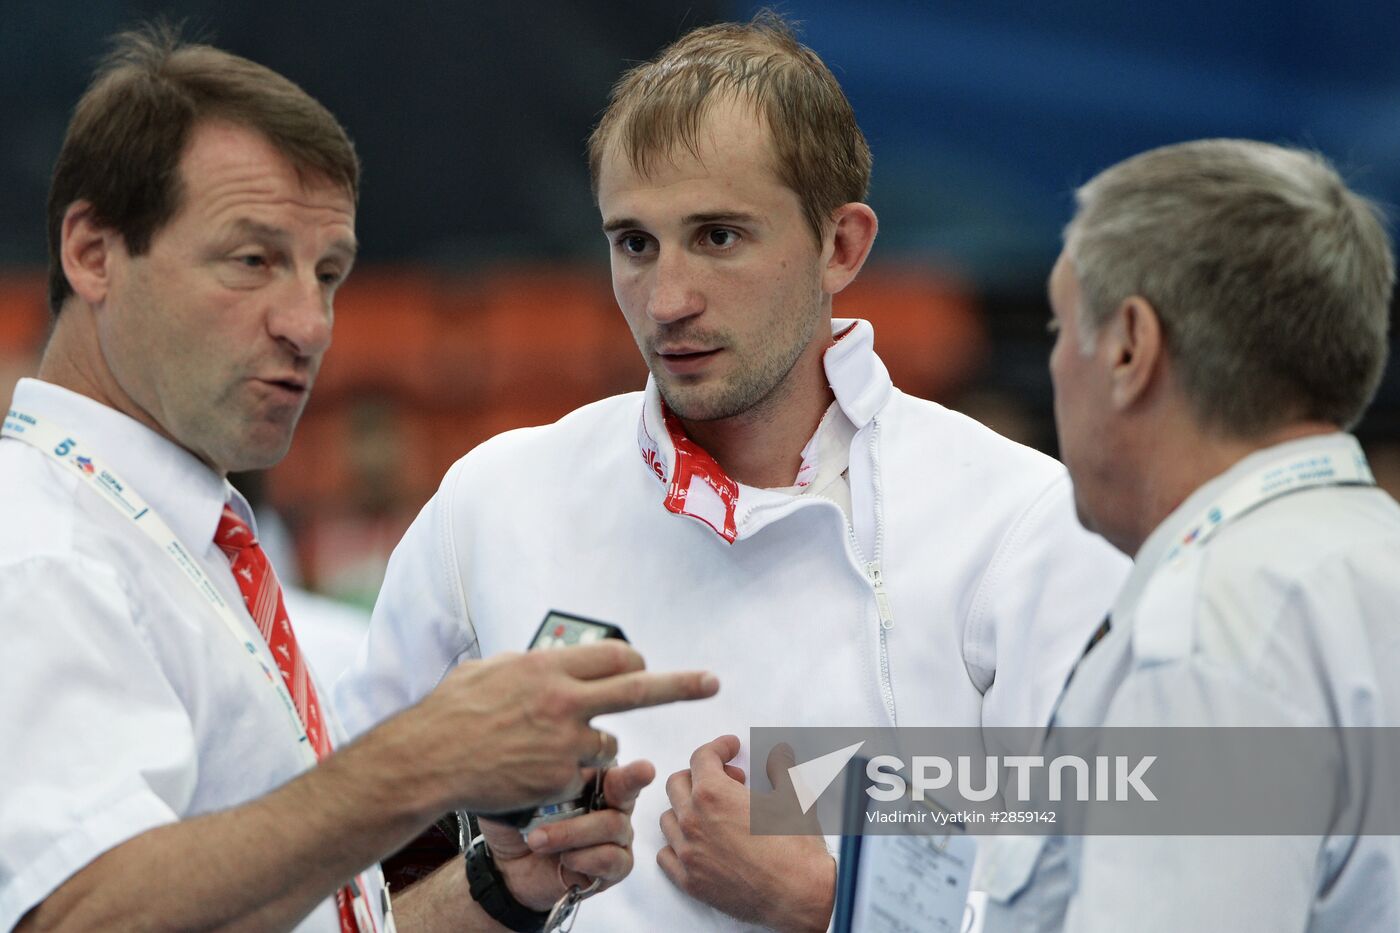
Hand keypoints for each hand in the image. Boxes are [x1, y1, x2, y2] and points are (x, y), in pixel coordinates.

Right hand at [384, 641, 717, 815]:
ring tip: (545, 748)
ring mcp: (565, 744)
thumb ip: (531, 663)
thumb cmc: (450, 712)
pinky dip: (565, 775)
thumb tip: (556, 656)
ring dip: (592, 745)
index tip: (641, 665)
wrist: (428, 762)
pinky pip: (579, 776)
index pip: (613, 656)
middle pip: (639, 690)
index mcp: (549, 668)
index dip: (632, 661)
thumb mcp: (490, 669)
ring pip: (607, 743)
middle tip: (712, 682)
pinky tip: (531, 772)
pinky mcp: (560, 780)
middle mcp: (564, 702)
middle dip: (682, 685)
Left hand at [479, 760, 654, 910]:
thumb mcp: (517, 796)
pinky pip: (612, 859)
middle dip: (619, 788)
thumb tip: (542, 764)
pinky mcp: (614, 868)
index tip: (645, 770)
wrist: (508, 868)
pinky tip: (564, 859)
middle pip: (624, 793)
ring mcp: (615, 838)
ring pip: (613, 826)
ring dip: (573, 833)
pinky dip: (586, 858)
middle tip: (593, 789)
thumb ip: (534, 778)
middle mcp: (611, 806)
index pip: (616, 768)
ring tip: (539, 839)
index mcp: (593, 782)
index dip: (632, 771)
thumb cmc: (517, 825)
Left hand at [657, 736, 835, 932]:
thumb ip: (781, 766)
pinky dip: (678, 844)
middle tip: (730, 781)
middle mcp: (693, 821)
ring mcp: (688, 853)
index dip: (719, 747)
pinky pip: (666, 855)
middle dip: (702, 775)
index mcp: (714, 795)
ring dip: (687, 808)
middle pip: (678, 783)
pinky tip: (700, 842)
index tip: (731, 748)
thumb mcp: (794, 795)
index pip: (702, 757)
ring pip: (669, 818)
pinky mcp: (690, 881)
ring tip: (714, 812)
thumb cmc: (796, 847)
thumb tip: (779, 752)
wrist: (800, 895)